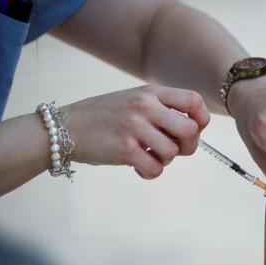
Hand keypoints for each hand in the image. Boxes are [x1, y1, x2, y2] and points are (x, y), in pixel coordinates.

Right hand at [65, 85, 209, 178]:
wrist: (64, 128)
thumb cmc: (104, 117)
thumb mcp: (134, 99)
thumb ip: (162, 109)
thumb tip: (194, 131)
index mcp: (150, 92)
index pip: (193, 101)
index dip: (201, 119)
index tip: (193, 130)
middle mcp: (145, 106)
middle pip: (191, 130)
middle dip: (188, 146)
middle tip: (173, 149)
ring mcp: (134, 127)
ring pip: (173, 153)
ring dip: (164, 160)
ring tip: (147, 155)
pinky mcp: (125, 150)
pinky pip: (156, 169)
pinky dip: (150, 172)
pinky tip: (138, 166)